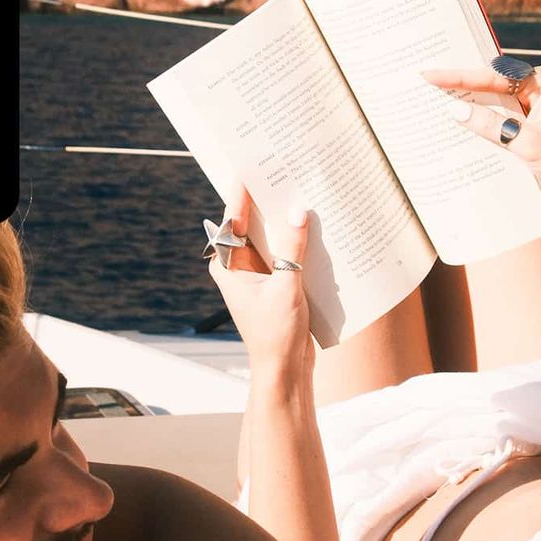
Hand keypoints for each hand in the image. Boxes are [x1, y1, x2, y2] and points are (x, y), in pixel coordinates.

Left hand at [207, 185, 315, 377]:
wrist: (284, 369)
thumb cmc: (275, 333)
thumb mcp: (285, 286)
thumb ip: (292, 249)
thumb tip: (298, 212)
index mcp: (228, 268)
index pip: (231, 223)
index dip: (239, 197)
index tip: (247, 171)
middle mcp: (238, 269)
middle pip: (250, 227)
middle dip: (264, 204)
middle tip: (278, 173)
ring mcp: (257, 277)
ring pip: (269, 240)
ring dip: (283, 223)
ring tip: (299, 193)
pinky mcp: (275, 284)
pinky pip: (284, 255)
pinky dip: (296, 243)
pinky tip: (313, 226)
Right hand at [420, 65, 540, 220]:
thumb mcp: (526, 143)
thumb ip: (489, 125)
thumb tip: (454, 110)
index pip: (492, 76)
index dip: (458, 76)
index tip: (430, 74)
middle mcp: (538, 90)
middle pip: (490, 83)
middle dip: (460, 84)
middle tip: (427, 79)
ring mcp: (534, 109)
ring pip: (492, 103)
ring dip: (468, 104)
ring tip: (434, 100)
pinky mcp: (530, 128)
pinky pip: (499, 120)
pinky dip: (480, 123)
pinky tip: (458, 126)